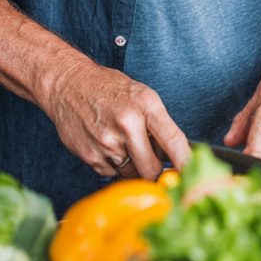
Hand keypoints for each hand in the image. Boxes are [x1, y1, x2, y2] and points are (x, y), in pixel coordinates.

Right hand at [43, 59, 190, 180]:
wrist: (68, 84)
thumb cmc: (108, 88)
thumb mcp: (141, 95)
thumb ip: (158, 125)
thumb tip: (174, 155)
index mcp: (146, 105)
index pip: (173, 141)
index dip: (185, 163)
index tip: (192, 176)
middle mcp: (127, 123)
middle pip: (151, 169)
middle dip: (153, 168)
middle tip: (148, 156)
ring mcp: (107, 142)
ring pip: (131, 174)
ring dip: (131, 166)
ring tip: (121, 142)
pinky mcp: (90, 156)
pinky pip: (111, 173)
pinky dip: (113, 164)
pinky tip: (106, 143)